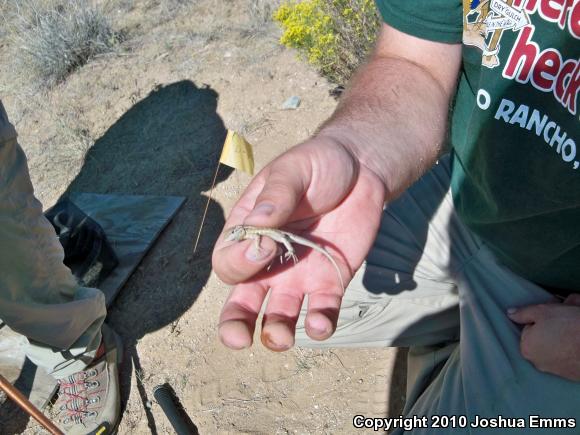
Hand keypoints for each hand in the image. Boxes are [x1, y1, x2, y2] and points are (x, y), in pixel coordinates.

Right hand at [212, 137, 384, 350]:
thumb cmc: (318, 164)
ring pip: (278, 315)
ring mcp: (298, 275)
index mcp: (249, 231)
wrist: (362, 169)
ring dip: (275, 332)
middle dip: (235, 324)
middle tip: (238, 338)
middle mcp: (268, 261)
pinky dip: (319, 323)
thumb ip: (276, 196)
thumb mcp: (293, 170)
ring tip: (283, 338)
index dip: (240, 262)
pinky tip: (320, 324)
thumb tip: (259, 222)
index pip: (229, 261)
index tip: (267, 244)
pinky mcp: (330, 282)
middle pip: (242, 301)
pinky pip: (321, 311)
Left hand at [508, 294, 579, 380]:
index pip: (530, 328)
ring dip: (565, 333)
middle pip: (544, 336)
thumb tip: (510, 314)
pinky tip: (578, 337)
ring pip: (557, 345)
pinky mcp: (571, 374)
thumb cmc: (570, 327)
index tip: (554, 313)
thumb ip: (523, 313)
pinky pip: (568, 354)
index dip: (542, 317)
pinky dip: (573, 346)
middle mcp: (538, 362)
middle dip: (554, 324)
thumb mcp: (543, 312)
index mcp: (527, 348)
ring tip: (575, 322)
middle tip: (568, 312)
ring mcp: (556, 369)